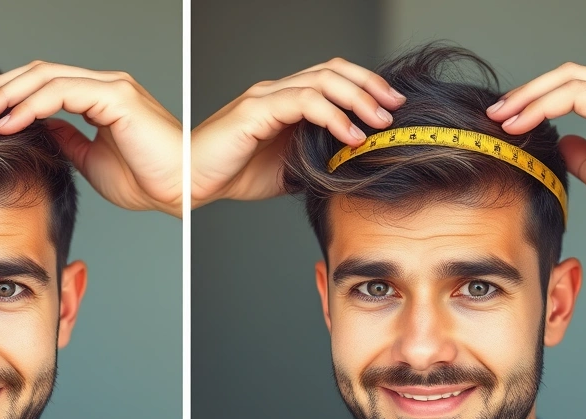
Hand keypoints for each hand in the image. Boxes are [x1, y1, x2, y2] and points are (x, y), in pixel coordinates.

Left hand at [0, 61, 180, 217]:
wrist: (186, 187)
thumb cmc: (150, 180)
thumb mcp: (91, 161)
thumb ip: (66, 141)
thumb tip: (37, 133)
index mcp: (99, 97)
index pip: (42, 84)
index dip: (6, 96)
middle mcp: (103, 85)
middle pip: (36, 73)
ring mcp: (110, 86)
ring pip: (43, 76)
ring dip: (5, 95)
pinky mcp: (115, 96)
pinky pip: (61, 92)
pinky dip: (29, 106)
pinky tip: (8, 123)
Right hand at [191, 58, 405, 206]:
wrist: (189, 180)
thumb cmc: (231, 174)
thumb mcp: (286, 169)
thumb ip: (313, 159)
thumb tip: (348, 167)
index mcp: (282, 101)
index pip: (330, 77)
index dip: (364, 86)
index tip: (391, 108)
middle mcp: (275, 92)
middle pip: (332, 70)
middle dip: (370, 85)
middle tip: (395, 108)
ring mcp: (265, 98)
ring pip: (322, 82)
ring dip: (358, 99)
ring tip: (379, 123)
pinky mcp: (256, 111)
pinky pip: (303, 103)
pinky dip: (333, 117)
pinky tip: (350, 136)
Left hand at [487, 62, 585, 254]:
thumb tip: (564, 144)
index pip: (574, 88)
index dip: (538, 99)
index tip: (508, 120)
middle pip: (568, 75)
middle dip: (527, 92)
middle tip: (496, 113)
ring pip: (568, 80)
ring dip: (529, 97)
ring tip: (502, 118)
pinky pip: (577, 95)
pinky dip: (544, 106)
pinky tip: (523, 123)